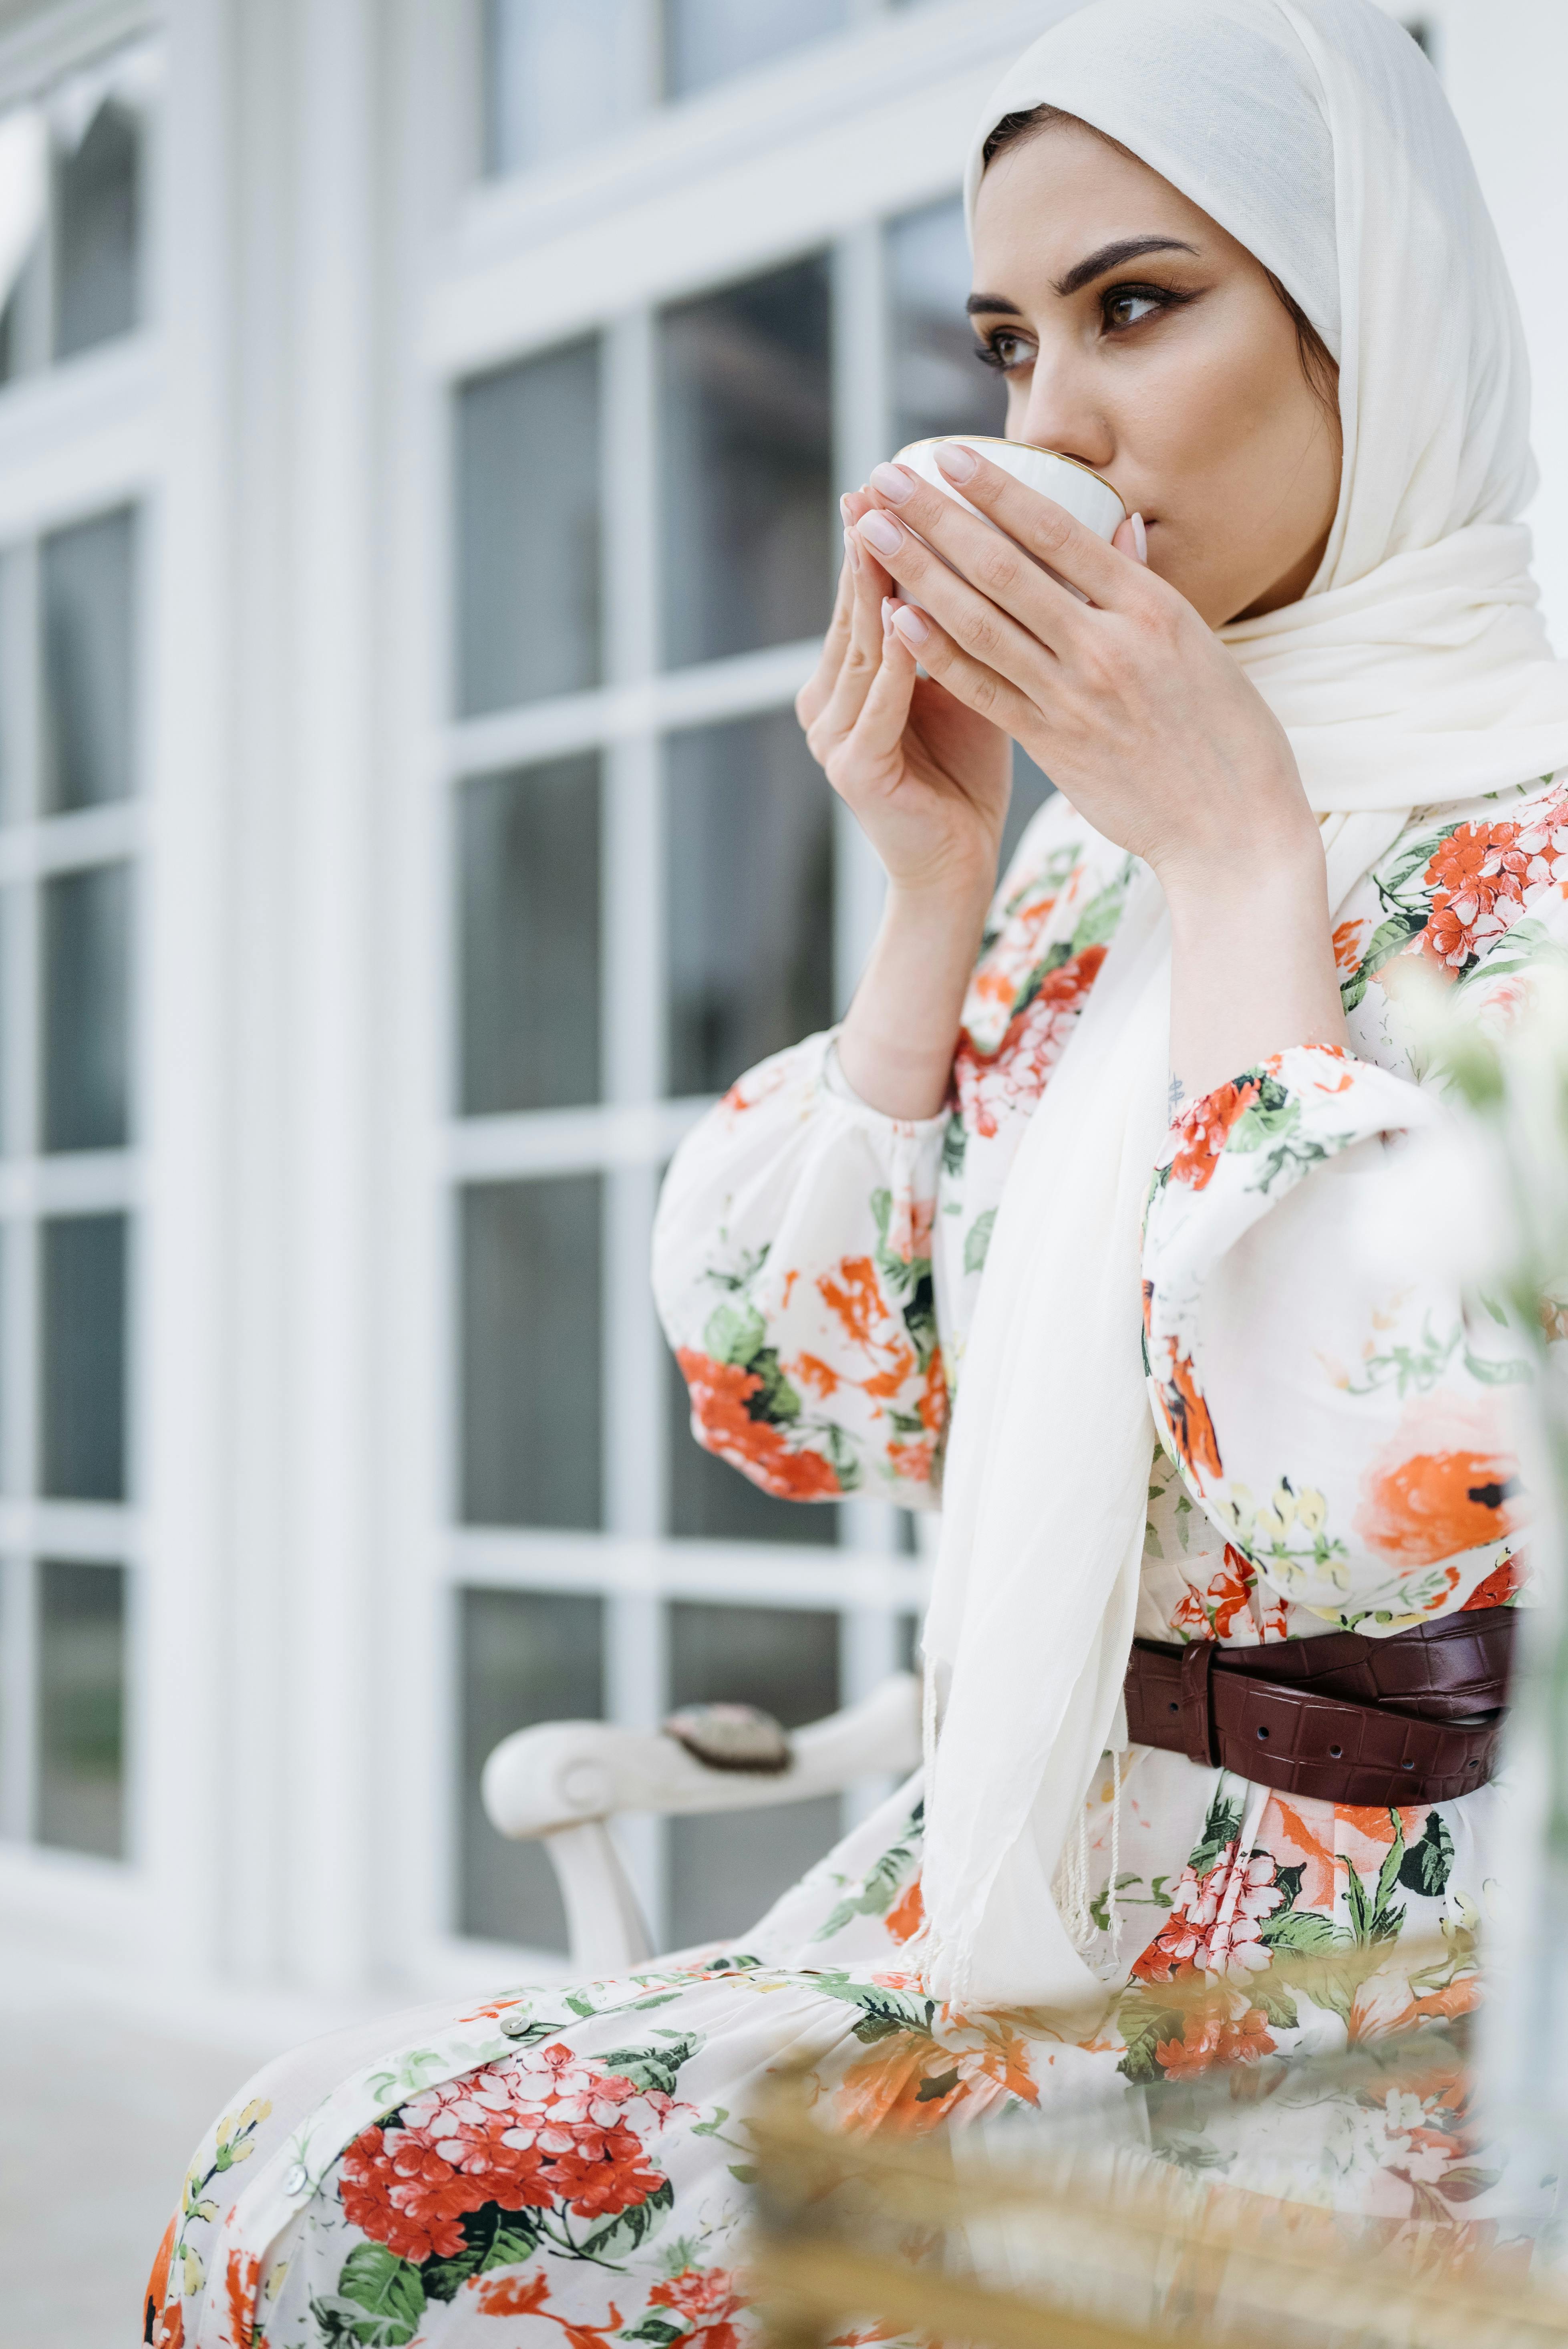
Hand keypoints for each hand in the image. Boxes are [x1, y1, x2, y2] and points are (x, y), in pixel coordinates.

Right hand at [797, 488, 1012, 905]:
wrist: (956, 865)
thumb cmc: (969, 774)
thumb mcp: (976, 681)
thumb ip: (979, 623)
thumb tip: (1024, 549)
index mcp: (856, 676)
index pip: (871, 592)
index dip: (884, 535)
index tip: (901, 472)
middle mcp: (830, 698)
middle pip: (857, 608)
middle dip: (870, 544)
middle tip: (881, 481)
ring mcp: (833, 734)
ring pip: (860, 646)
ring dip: (874, 588)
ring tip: (887, 531)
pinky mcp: (853, 769)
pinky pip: (875, 704)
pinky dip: (891, 663)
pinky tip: (904, 619)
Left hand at [853, 448, 1346, 1104]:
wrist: (1236, 832)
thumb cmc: (1228, 737)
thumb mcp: (1201, 646)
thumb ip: (1146, 589)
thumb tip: (1119, 527)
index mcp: (1152, 609)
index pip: (1058, 533)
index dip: (996, 490)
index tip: (947, 454)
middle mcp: (1108, 645)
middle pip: (1004, 568)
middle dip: (936, 518)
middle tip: (884, 477)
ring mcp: (1076, 697)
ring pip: (980, 622)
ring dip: (917, 572)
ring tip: (870, 533)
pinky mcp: (1053, 747)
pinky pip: (984, 689)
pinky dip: (936, 651)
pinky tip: (895, 617)